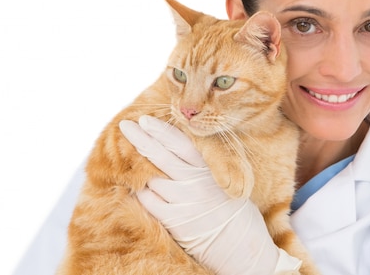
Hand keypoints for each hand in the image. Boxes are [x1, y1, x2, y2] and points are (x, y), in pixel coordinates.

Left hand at [119, 115, 301, 274]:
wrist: (243, 248)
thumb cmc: (236, 213)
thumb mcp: (227, 183)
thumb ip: (204, 168)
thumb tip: (179, 151)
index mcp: (209, 171)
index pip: (181, 144)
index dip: (162, 130)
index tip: (146, 120)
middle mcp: (195, 183)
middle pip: (161, 155)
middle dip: (141, 138)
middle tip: (126, 125)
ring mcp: (183, 202)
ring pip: (150, 178)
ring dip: (138, 167)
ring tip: (130, 158)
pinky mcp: (174, 222)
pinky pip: (148, 202)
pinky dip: (142, 192)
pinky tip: (139, 187)